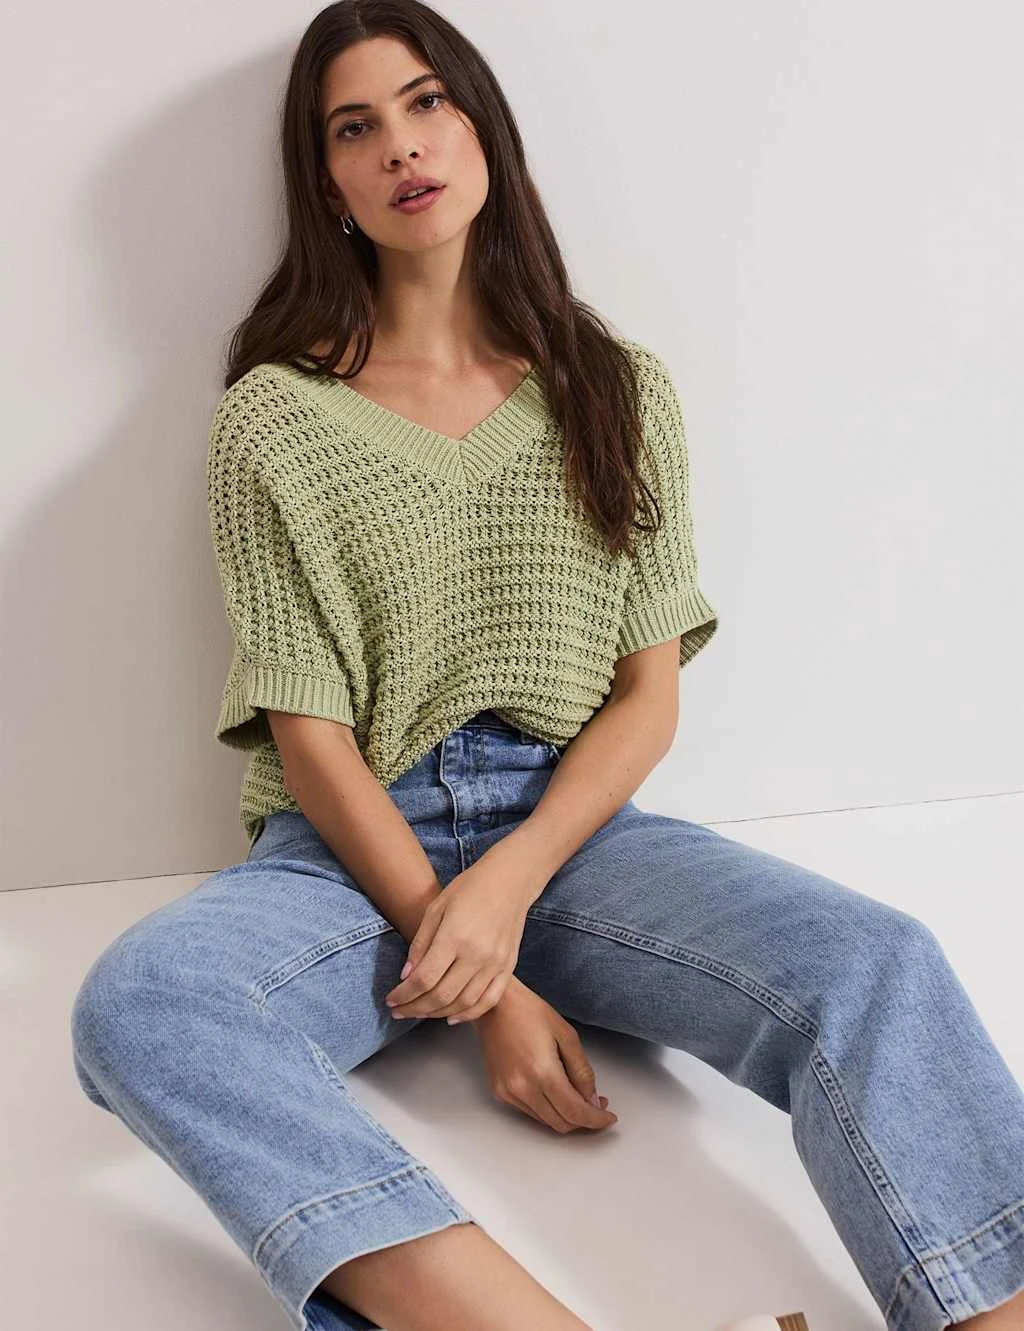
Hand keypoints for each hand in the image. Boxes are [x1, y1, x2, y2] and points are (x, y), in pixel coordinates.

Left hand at [384, 839, 542, 1022]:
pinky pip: (488, 1001)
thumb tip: (407, 976)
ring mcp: (495, 964)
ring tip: (419, 1012)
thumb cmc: (470, 888)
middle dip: (414, 1009)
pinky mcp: (508, 967)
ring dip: (437, 1014)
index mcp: (454, 936)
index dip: (403, 995)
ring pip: (463, 1003)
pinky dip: (469, 1015)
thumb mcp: (436, 908)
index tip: (390, 999)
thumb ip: (420, 944)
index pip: (424, 978)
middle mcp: (477, 955)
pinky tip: (451, 1017)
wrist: (510, 880)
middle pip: (441, 996)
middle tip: (399, 1011)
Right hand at [473, 978, 618, 1133]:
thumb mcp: (566, 1035)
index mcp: (542, 1072)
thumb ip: (582, 1071)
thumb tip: (592, 1099)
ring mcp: (508, 1092)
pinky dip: (547, 1109)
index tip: (608, 1117)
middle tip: (597, 1104)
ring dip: (566, 1115)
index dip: (596, 1119)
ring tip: (577, 1096)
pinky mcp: (500, 1092)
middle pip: (561, 1123)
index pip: (575, 1112)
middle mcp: (522, 1088)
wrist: (494, 1005)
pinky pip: (530, 1111)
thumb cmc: (527, 1011)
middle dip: (584, 1119)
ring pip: (546, 1121)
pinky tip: (555, 1091)